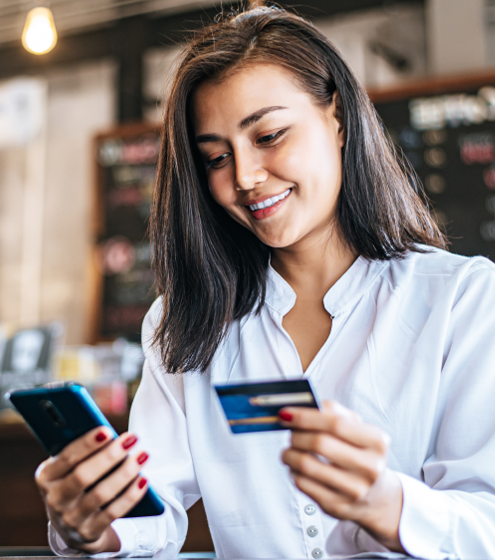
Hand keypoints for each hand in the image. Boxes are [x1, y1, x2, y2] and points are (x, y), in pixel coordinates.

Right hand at [35, 427, 149, 552]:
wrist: (71, 522)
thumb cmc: (75, 479)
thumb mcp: (70, 465)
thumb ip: (82, 448)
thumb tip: (107, 431)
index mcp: (46, 476)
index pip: (66, 457)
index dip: (87, 444)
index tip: (107, 430)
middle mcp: (55, 499)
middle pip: (83, 476)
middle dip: (110, 456)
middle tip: (132, 438)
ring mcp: (70, 518)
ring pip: (101, 494)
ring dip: (125, 473)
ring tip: (143, 455)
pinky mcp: (88, 532)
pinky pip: (113, 513)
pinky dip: (130, 496)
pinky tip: (143, 480)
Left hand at [280, 401, 403, 551]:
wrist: (375, 495)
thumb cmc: (359, 452)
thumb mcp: (356, 427)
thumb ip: (332, 411)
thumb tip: (300, 406)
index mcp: (377, 441)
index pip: (336, 423)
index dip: (306, 416)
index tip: (286, 413)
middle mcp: (370, 467)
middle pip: (320, 443)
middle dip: (296, 435)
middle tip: (289, 433)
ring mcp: (355, 490)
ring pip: (307, 465)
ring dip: (289, 454)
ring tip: (289, 450)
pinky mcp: (337, 506)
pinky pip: (303, 484)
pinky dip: (293, 471)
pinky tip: (296, 468)